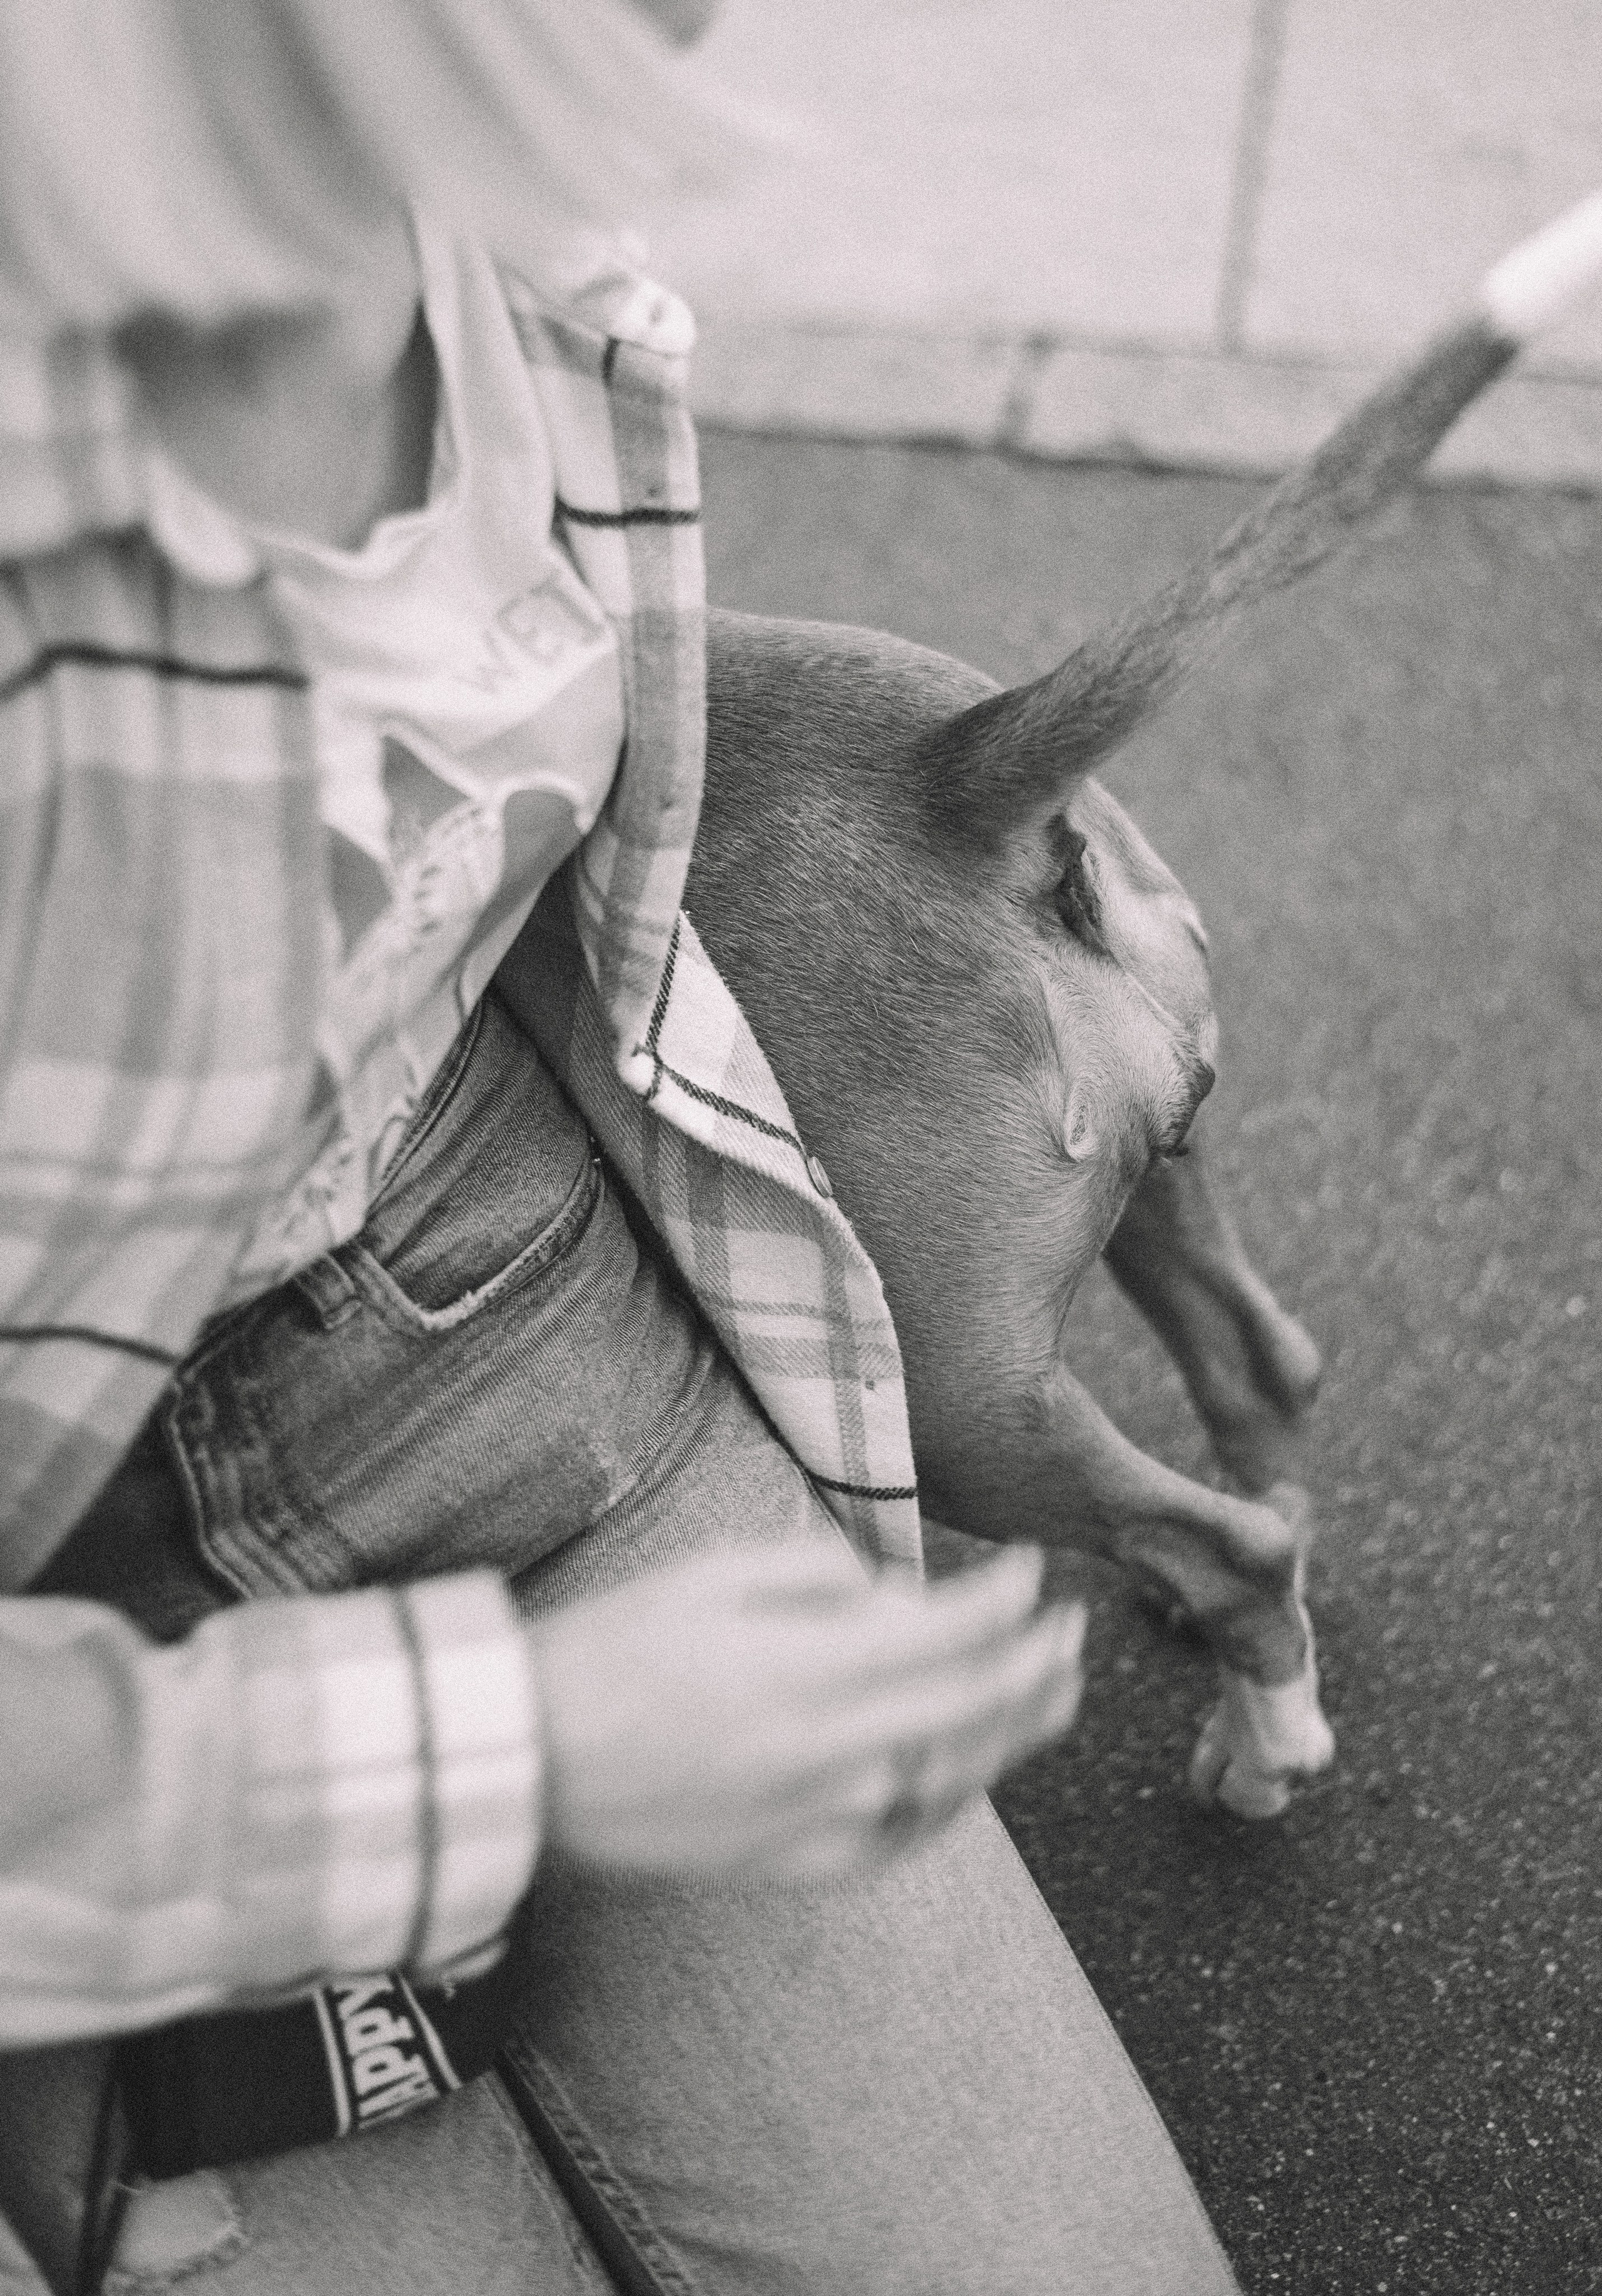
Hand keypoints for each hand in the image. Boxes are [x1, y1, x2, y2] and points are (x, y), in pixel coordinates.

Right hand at [526, 1540, 1084, 1879]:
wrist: (535, 1757)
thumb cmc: (617, 1648)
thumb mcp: (713, 1574)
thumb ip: (821, 1577)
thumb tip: (902, 1597)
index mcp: (805, 1669)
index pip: (952, 1632)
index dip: (1008, 1596)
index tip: (1031, 1566)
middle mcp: (828, 1751)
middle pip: (975, 1707)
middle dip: (1040, 1662)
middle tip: (1074, 1626)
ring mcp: (819, 1818)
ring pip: (956, 1775)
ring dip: (1020, 1730)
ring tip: (1060, 1692)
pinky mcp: (799, 1863)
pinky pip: (908, 1833)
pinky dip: (957, 1794)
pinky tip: (980, 1765)